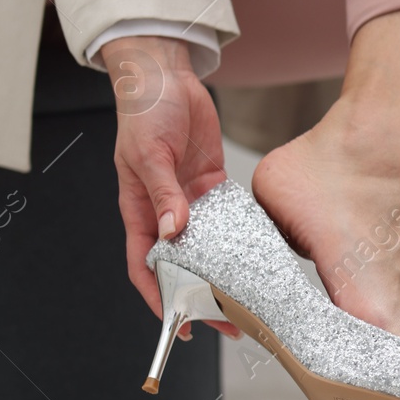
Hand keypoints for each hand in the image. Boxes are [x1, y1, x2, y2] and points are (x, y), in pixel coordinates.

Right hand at [107, 35, 239, 337]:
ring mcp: (189, 200)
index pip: (146, 266)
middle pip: (183, 265)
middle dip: (202, 295)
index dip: (161, 298)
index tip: (179, 324)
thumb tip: (173, 231)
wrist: (165, 76)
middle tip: (230, 322)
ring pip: (208, 247)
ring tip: (250, 299)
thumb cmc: (144, 111)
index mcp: (139, 210)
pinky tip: (260, 257)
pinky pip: (228, 219)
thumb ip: (162, 193)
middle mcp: (164, 211)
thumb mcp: (149, 153)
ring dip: (225, 272)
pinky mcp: (212, 185)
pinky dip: (241, 238)